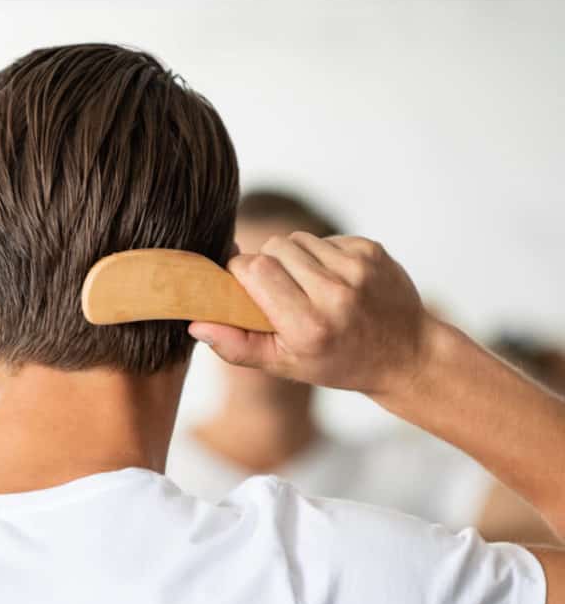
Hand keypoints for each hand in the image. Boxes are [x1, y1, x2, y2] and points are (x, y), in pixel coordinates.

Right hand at [189, 233, 432, 394]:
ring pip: (296, 240)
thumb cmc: (338, 362)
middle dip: (266, 264)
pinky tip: (332, 280)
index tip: (243, 288)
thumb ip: (238, 345)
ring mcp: (357, 269)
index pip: (254, 270)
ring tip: (306, 287)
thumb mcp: (285, 365)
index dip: (240, 274)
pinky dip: (319, 255)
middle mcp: (335, 294)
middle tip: (278, 291)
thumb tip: (196, 323)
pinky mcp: (370, 250)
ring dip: (292, 258)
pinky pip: (323, 239)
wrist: (406, 353)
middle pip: (272, 248)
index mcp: (309, 326)